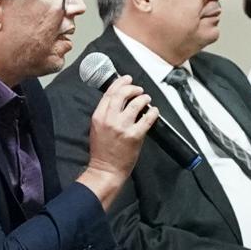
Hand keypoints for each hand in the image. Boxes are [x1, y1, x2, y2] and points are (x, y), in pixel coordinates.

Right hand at [79, 76, 157, 196]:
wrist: (105, 170)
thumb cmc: (101, 151)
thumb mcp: (96, 128)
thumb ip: (105, 114)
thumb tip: (119, 100)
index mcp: (98, 116)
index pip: (110, 93)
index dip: (120, 83)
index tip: (127, 79)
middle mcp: (110, 119)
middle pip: (122, 94)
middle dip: (132, 88)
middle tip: (139, 89)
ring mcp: (123, 127)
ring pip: (136, 103)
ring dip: (143, 98)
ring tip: (146, 99)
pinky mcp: (135, 135)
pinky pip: (147, 118)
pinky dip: (152, 112)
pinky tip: (153, 111)